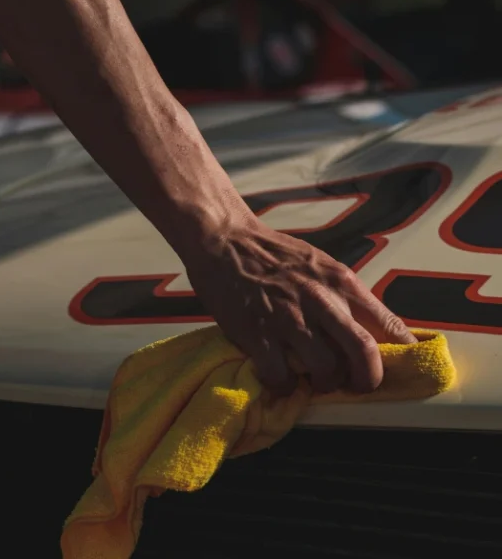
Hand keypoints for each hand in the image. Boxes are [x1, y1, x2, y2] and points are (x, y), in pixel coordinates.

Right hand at [185, 218, 416, 395]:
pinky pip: (280, 377)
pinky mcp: (257, 333)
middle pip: (365, 353)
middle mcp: (321, 300)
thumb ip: (342, 295)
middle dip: (367, 380)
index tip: (400, 370)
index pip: (388, 324)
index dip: (402, 354)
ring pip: (325, 370)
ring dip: (322, 384)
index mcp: (341, 282)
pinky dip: (282, 386)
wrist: (226, 241)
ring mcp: (288, 318)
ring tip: (311, 379)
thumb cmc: (273, 253)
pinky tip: (277, 377)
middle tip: (356, 386)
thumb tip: (366, 330)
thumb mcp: (319, 265)